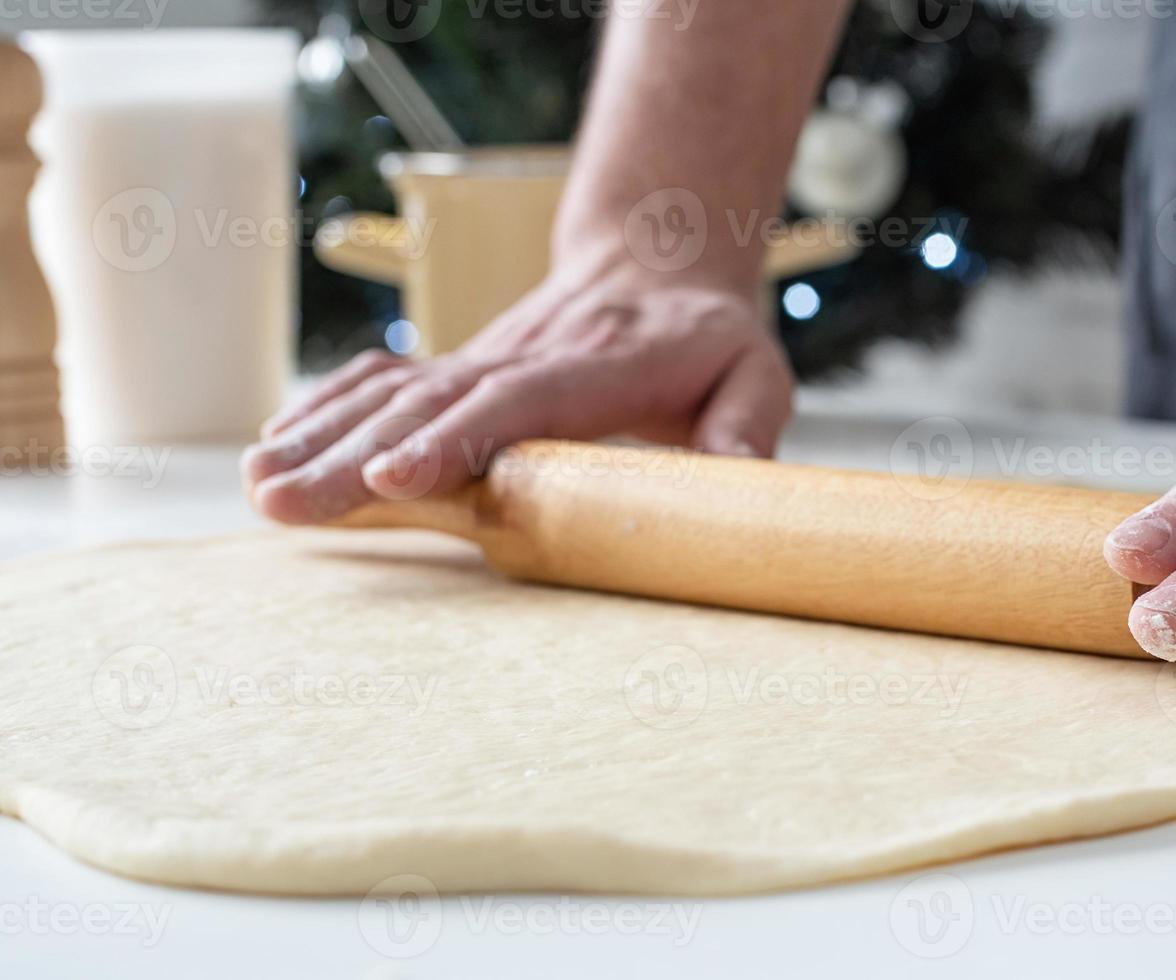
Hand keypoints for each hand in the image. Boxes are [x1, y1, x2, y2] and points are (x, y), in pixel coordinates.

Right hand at [242, 264, 792, 523]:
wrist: (659, 261)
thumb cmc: (710, 338)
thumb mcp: (756, 374)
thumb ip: (747, 425)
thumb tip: (741, 478)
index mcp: (599, 364)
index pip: (518, 400)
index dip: (456, 437)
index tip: (397, 477)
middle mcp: (525, 356)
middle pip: (431, 404)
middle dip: (353, 456)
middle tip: (286, 501)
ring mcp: (482, 358)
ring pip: (391, 393)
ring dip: (321, 437)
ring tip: (259, 486)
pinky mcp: (457, 368)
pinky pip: (382, 382)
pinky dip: (326, 410)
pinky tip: (274, 447)